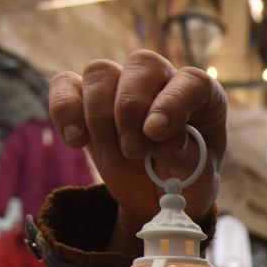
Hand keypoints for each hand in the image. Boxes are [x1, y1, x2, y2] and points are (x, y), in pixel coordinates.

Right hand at [48, 50, 226, 255]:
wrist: (156, 201)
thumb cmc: (187, 184)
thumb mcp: (200, 182)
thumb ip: (188, 160)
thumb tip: (163, 140)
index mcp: (202, 97)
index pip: (191, 82)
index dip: (172, 102)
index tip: (156, 131)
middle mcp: (163, 81)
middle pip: (142, 65)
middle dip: (131, 109)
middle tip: (133, 152)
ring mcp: (122, 86)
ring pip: (101, 73)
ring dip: (101, 119)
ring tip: (115, 159)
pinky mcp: (87, 100)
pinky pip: (65, 85)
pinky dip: (64, 110)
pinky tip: (76, 141)